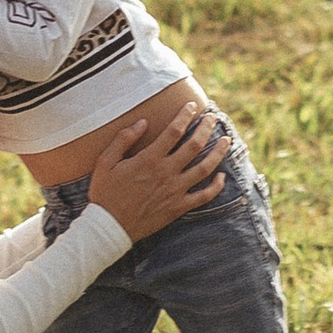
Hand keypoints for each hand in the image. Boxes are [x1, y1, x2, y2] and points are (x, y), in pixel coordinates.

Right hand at [90, 104, 226, 248]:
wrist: (109, 227)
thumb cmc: (105, 193)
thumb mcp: (105, 162)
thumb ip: (123, 139)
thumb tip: (143, 122)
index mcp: (149, 159)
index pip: (174, 131)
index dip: (185, 115)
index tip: (193, 105)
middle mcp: (166, 173)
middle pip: (194, 145)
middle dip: (206, 128)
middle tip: (213, 118)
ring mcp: (174, 191)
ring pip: (205, 168)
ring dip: (218, 152)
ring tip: (226, 140)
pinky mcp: (178, 208)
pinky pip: (204, 197)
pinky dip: (216, 186)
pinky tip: (221, 176)